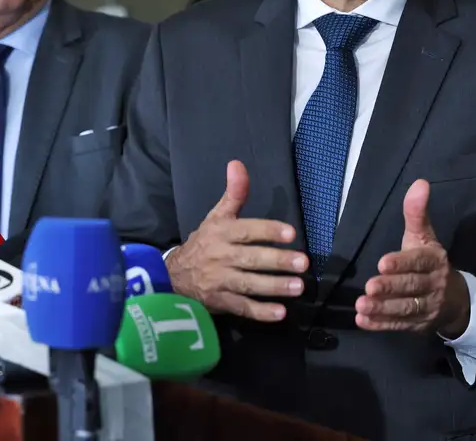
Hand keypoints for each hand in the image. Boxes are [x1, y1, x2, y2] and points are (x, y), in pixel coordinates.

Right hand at [165, 160, 308, 321]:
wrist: (173, 277)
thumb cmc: (204, 243)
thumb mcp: (216, 216)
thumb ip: (234, 193)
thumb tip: (237, 163)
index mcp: (222, 233)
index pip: (247, 231)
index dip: (268, 231)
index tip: (291, 233)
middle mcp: (220, 257)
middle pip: (251, 259)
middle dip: (277, 261)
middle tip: (303, 263)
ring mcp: (219, 282)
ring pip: (249, 285)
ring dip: (274, 287)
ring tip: (298, 287)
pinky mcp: (220, 303)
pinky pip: (241, 308)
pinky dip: (260, 312)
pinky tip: (280, 313)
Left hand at [355, 179, 468, 336]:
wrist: (455, 300)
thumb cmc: (430, 262)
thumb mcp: (424, 236)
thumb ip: (417, 213)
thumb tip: (419, 182)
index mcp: (434, 260)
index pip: (419, 262)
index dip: (402, 263)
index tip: (382, 263)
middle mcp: (434, 284)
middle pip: (411, 287)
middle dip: (390, 287)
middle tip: (369, 287)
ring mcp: (427, 308)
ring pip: (405, 309)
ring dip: (383, 309)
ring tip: (362, 306)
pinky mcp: (418, 326)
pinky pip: (399, 326)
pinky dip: (381, 325)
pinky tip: (363, 321)